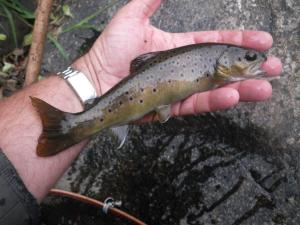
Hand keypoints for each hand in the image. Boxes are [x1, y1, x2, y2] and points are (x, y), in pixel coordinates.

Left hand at [74, 0, 281, 116]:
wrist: (96, 79)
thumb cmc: (111, 49)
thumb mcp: (132, 17)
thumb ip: (151, 0)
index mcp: (179, 48)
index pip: (214, 43)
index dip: (238, 41)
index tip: (262, 40)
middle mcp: (184, 69)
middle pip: (222, 68)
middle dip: (249, 68)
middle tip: (274, 67)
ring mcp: (179, 89)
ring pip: (216, 90)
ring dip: (242, 89)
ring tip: (265, 87)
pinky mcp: (172, 107)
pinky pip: (197, 104)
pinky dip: (215, 100)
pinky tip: (233, 95)